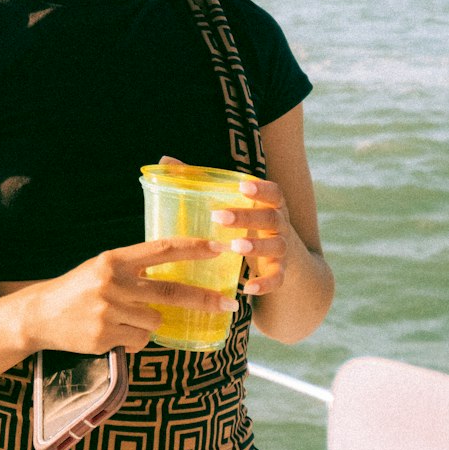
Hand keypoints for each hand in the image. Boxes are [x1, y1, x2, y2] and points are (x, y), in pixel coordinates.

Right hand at [22, 239, 231, 355]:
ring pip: (154, 321)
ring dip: (147, 323)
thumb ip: (133, 269)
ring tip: (123, 319)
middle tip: (229, 304)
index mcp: (113, 260)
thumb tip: (174, 273)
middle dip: (203, 298)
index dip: (191, 248)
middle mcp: (113, 283)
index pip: (160, 249)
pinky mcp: (105, 337)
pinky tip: (112, 332)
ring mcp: (109, 311)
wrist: (41, 314)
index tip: (218, 248)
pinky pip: (139, 340)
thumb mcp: (102, 268)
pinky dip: (134, 339)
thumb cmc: (78, 288)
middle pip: (169, 291)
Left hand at [211, 178, 289, 295]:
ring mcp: (282, 248)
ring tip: (234, 247)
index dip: (261, 188)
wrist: (278, 255)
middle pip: (271, 217)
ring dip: (257, 246)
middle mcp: (280, 223)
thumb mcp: (230, 202)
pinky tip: (248, 288)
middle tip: (219, 217)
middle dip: (246, 217)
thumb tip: (166, 161)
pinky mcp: (280, 271)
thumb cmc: (245, 220)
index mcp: (270, 203)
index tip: (241, 186)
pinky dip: (266, 283)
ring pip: (277, 246)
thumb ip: (200, 182)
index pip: (273, 192)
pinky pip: (278, 278)